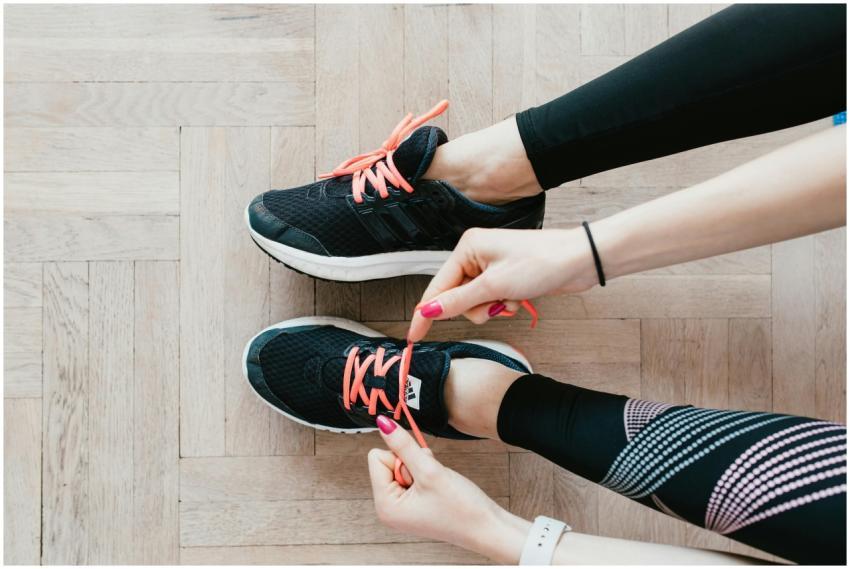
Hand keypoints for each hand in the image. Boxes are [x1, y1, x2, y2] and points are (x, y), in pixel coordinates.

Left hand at [368, 416, 527, 561]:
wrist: (487, 528)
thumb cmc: (461, 508)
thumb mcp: (430, 470)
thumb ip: (404, 445)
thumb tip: (383, 423)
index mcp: (384, 506)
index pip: (376, 458)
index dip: (401, 457)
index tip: (420, 472)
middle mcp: (388, 509)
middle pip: (387, 461)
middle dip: (412, 463)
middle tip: (431, 480)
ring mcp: (400, 508)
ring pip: (401, 466)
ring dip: (421, 468)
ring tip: (437, 485)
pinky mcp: (412, 504)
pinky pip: (411, 475)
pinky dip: (426, 475)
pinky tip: (438, 488)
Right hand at [407, 227, 598, 341]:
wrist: (579, 260)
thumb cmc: (541, 263)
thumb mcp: (494, 286)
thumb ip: (458, 301)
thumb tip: (428, 311)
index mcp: (467, 248)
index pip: (437, 287)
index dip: (426, 314)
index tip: (415, 336)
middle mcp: (475, 254)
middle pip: (456, 297)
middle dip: (475, 308)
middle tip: (495, 305)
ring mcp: (490, 265)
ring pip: (474, 302)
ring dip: (491, 308)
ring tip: (510, 300)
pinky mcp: (504, 276)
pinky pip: (491, 299)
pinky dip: (503, 305)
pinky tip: (519, 299)